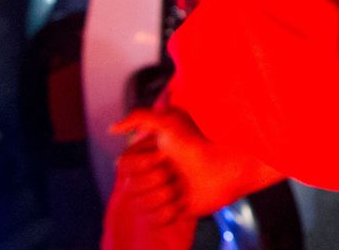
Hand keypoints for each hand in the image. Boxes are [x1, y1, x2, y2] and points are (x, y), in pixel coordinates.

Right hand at [112, 106, 256, 223]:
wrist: (226, 168)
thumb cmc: (199, 143)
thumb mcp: (170, 122)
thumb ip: (139, 117)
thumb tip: (112, 128)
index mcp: (144, 155)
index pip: (122, 166)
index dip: (144, 162)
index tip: (164, 154)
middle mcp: (148, 175)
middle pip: (131, 188)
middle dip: (157, 179)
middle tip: (176, 171)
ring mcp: (158, 194)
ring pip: (142, 205)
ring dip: (166, 195)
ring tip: (182, 185)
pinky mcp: (169, 212)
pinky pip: (155, 220)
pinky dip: (171, 211)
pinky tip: (183, 201)